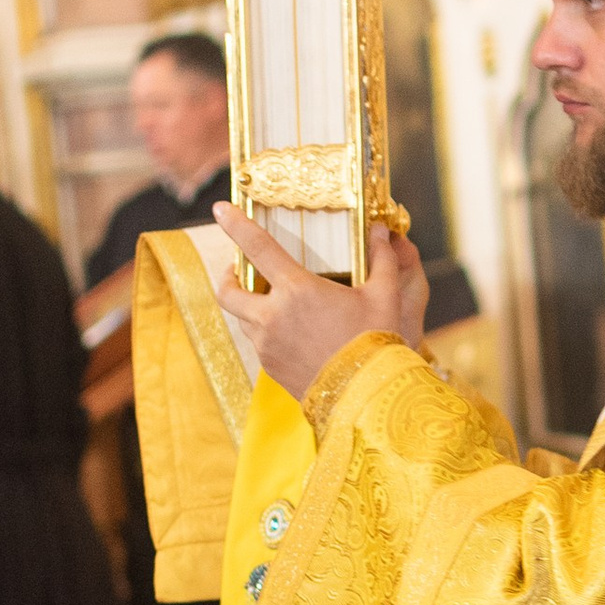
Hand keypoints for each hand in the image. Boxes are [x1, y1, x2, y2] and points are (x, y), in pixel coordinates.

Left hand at [215, 212, 426, 397]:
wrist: (366, 397)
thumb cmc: (376, 341)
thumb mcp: (385, 295)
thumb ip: (381, 259)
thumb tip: (381, 232)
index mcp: (297, 290)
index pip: (256, 247)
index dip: (235, 224)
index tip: (220, 208)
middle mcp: (272, 315)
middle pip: (228, 291)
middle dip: (228, 277)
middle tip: (240, 270)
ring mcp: (267, 344)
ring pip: (242, 318)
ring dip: (250, 306)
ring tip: (275, 304)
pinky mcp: (269, 367)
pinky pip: (259, 343)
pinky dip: (267, 332)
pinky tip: (292, 334)